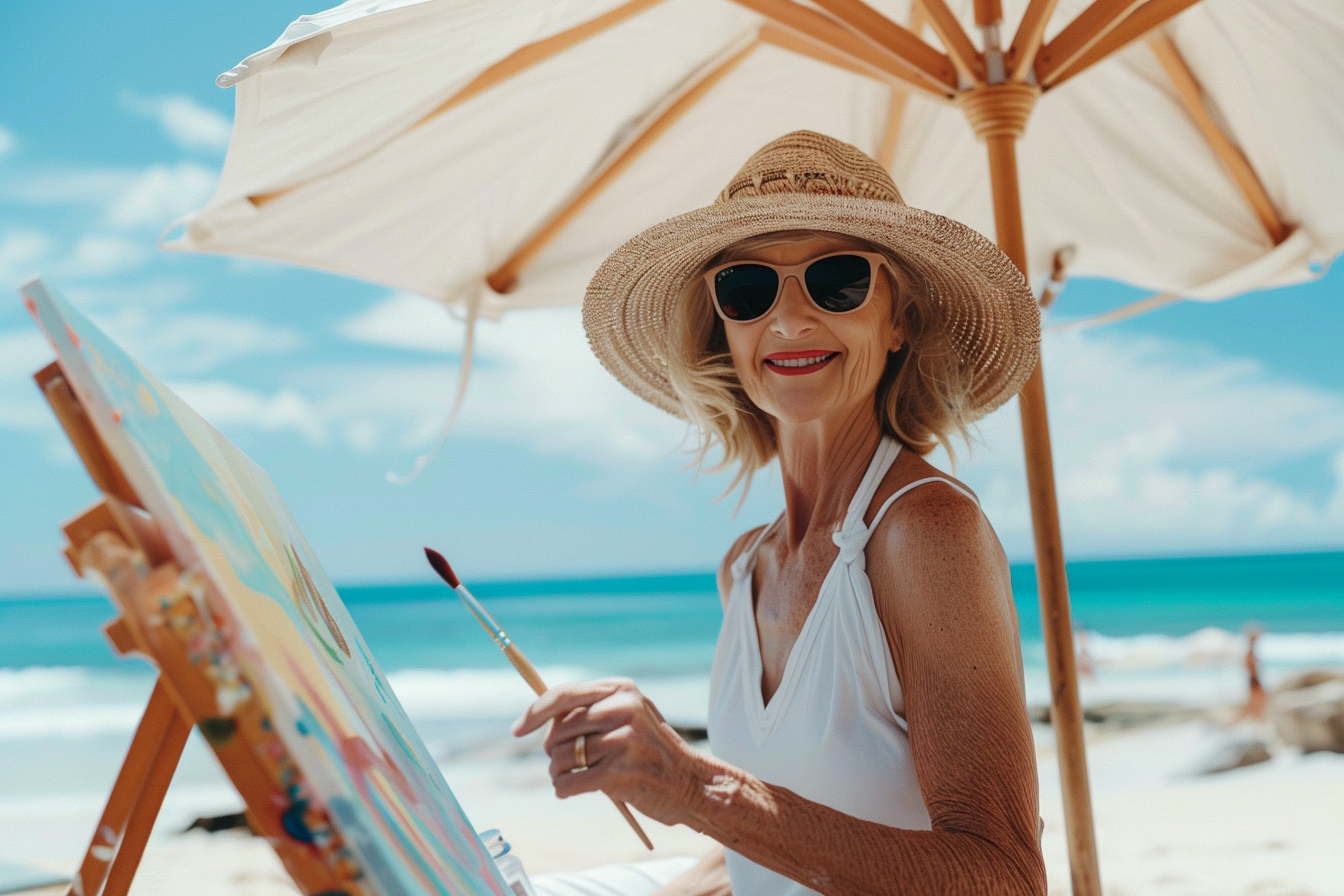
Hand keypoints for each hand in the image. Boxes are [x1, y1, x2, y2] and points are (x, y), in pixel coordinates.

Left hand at [511, 678, 702, 826]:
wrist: (690, 782)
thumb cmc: (650, 750)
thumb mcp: (629, 714)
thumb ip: (591, 709)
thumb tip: (539, 714)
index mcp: (621, 690)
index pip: (563, 695)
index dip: (535, 713)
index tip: (518, 729)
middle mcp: (622, 710)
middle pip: (558, 730)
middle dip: (553, 750)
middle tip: (567, 761)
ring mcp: (623, 741)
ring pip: (561, 758)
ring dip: (558, 772)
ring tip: (576, 776)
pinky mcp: (620, 773)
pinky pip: (569, 782)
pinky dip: (563, 789)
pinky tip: (570, 790)